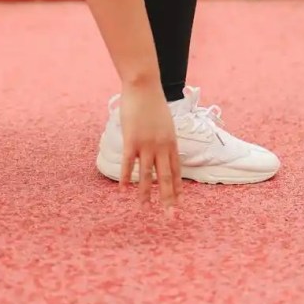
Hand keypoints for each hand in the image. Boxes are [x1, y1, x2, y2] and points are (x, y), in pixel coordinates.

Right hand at [119, 85, 181, 212]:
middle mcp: (161, 147)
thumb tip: (161, 147)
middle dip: (168, 199)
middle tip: (170, 217)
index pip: (177, 170)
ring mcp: (146, 145)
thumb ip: (164, 137)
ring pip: (147, 175)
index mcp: (171, 142)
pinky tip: (123, 191)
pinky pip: (128, 163)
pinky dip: (125, 178)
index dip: (178, 188)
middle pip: (166, 178)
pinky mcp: (131, 140)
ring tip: (144, 209)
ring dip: (146, 194)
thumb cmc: (153, 102)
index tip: (179, 202)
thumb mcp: (165, 122)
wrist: (144, 86)